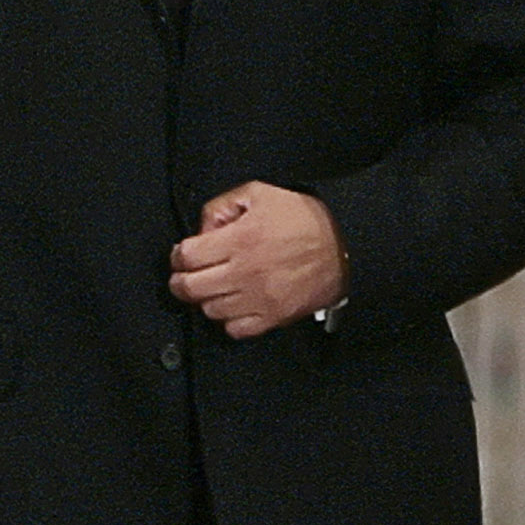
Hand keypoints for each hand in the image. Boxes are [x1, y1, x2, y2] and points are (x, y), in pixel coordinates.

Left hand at [169, 182, 346, 338]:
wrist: (347, 245)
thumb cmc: (307, 219)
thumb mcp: (262, 194)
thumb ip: (224, 205)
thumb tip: (204, 228)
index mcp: (240, 239)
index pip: (186, 256)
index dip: (178, 255)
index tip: (183, 254)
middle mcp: (244, 272)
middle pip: (190, 288)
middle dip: (181, 280)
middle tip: (186, 275)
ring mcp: (258, 298)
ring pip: (209, 310)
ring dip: (206, 299)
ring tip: (215, 288)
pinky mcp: (272, 317)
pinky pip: (235, 330)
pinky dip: (230, 320)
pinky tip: (236, 305)